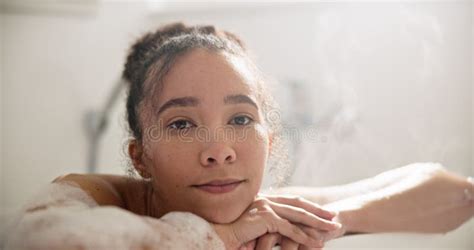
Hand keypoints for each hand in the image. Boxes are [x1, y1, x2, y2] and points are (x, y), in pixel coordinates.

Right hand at [212, 194, 341, 249]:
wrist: (218, 237)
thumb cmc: (233, 234)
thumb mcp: (254, 226)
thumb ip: (267, 224)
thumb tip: (280, 228)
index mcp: (263, 198)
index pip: (291, 201)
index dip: (308, 206)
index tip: (322, 211)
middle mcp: (265, 199)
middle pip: (298, 205)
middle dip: (318, 212)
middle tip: (334, 217)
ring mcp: (265, 207)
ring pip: (298, 216)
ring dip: (317, 224)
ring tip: (332, 230)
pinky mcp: (265, 218)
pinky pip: (289, 229)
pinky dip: (304, 237)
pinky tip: (316, 243)